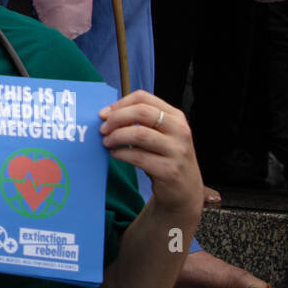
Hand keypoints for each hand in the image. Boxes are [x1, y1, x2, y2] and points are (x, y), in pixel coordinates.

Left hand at [99, 90, 203, 225]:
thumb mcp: (160, 134)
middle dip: (116, 118)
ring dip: (116, 137)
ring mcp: (177, 151)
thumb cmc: (165, 157)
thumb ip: (141, 122)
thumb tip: (106, 114)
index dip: (120, 104)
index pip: (144, 98)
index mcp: (176, 117)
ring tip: (106, 142)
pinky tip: (115, 154)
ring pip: (139, 134)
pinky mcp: (169, 170)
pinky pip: (138, 157)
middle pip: (141, 112)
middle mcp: (180, 131)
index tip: (104, 114)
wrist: (185, 190)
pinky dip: (121, 153)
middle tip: (102, 128)